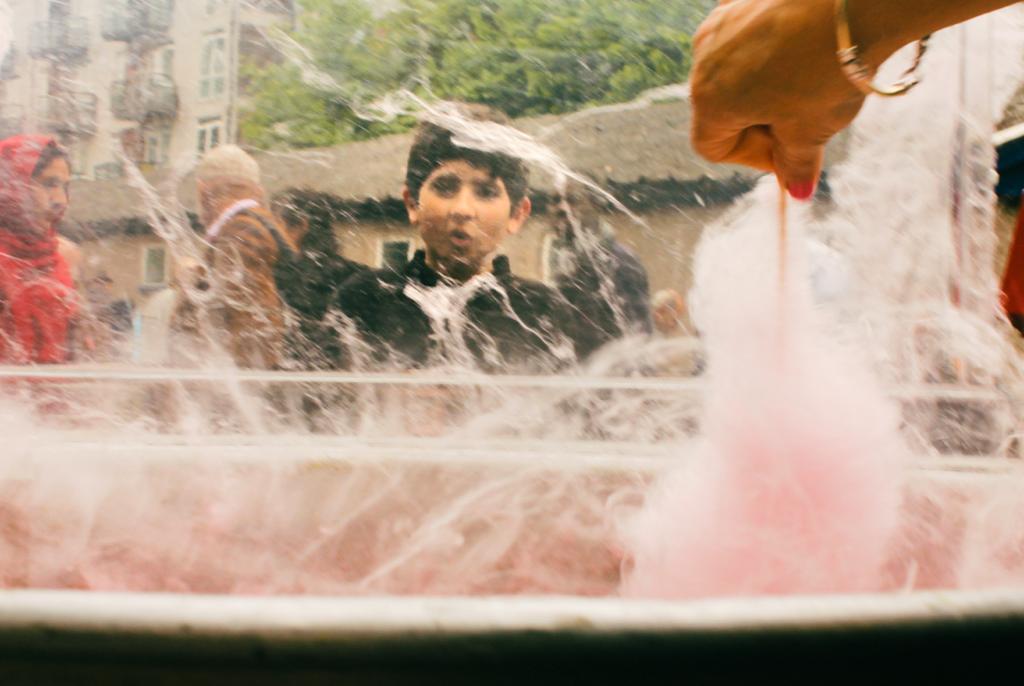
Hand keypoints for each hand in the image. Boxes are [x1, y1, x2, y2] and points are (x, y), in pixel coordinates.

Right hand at [689, 0, 865, 198]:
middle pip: (721, 108)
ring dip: (766, 86)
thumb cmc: (828, 70)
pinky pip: (749, 36)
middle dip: (759, 121)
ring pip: (735, 71)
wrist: (858, 0)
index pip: (712, 146)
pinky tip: (805, 48)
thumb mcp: (812, 130)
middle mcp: (703, 61)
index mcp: (710, 101)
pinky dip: (771, 50)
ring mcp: (722, 23)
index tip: (789, 152)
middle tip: (806, 121)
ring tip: (811, 82)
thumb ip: (796, 164)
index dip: (752, 158)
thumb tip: (797, 190)